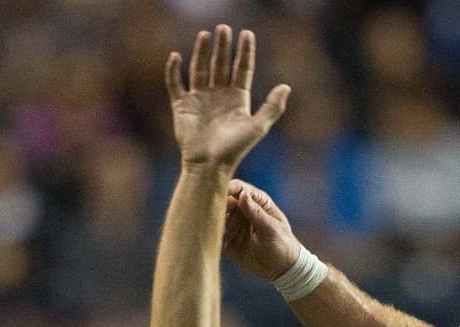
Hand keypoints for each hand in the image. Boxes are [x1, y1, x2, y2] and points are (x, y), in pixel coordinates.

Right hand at [165, 25, 288, 172]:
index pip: (242, 69)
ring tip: (205, 35)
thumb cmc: (234, 149)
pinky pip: (175, 83)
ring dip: (201, 51)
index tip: (246, 33)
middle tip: (224, 28)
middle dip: (223, 47)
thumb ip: (272, 108)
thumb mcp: (257, 127)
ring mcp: (199, 99)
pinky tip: (176, 56)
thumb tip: (286, 86)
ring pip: (200, 68)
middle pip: (221, 65)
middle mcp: (219, 96)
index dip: (245, 52)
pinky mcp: (182, 105)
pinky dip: (173, 70)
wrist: (209, 165)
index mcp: (237, 100)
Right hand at [224, 179, 300, 279]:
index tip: (220, 194)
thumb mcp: (271, 229)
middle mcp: (243, 209)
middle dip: (218, 206)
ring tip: (217, 229)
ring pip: (218, 218)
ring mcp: (235, 224)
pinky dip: (213, 235)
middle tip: (216, 215)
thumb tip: (243, 195)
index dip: (227, 188)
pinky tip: (214, 239)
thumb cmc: (283, 245)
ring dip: (214, 222)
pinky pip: (216, 235)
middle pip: (224, 201)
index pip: (238, 188)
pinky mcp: (228, 239)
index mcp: (257, 201)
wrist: (282, 269)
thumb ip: (256, 213)